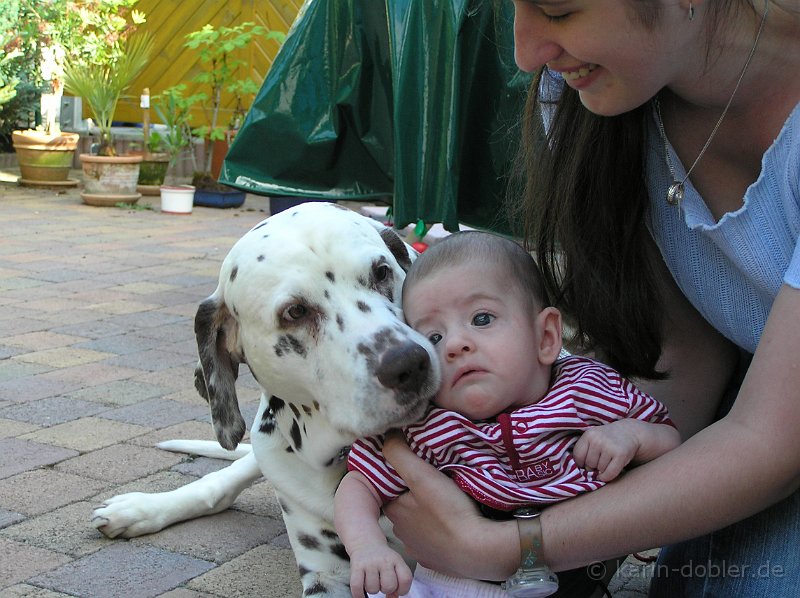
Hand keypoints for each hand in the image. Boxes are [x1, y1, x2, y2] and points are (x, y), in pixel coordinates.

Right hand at [348, 542, 411, 597]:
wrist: (366, 542)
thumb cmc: (383, 559)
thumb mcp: (394, 565)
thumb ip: (398, 581)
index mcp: (396, 560)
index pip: (405, 579)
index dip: (402, 589)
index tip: (397, 589)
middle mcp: (384, 560)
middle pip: (389, 586)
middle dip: (386, 589)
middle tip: (382, 583)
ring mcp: (369, 563)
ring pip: (373, 589)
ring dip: (372, 590)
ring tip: (372, 581)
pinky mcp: (356, 566)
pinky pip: (357, 587)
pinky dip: (358, 595)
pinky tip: (361, 593)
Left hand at [381, 431, 517, 579]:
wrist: (478, 550)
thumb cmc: (449, 511)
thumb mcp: (421, 475)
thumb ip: (400, 453)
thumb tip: (388, 435)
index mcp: (394, 511)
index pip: (390, 488)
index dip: (402, 477)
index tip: (418, 469)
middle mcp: (401, 533)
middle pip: (405, 506)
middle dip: (416, 495)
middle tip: (435, 484)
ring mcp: (419, 549)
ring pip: (419, 524)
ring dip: (429, 514)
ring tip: (446, 503)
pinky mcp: (436, 559)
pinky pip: (434, 541)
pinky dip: (441, 531)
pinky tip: (453, 523)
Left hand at [572, 419, 643, 481]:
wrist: (629, 432)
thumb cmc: (606, 439)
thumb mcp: (593, 438)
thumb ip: (584, 451)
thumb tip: (579, 472)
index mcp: (588, 435)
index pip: (578, 457)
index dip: (581, 463)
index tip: (587, 462)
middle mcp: (598, 440)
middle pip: (588, 465)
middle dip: (593, 466)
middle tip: (601, 460)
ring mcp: (609, 447)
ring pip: (599, 470)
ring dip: (602, 470)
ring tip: (608, 460)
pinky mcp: (620, 454)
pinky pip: (609, 474)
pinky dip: (608, 477)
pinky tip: (609, 471)